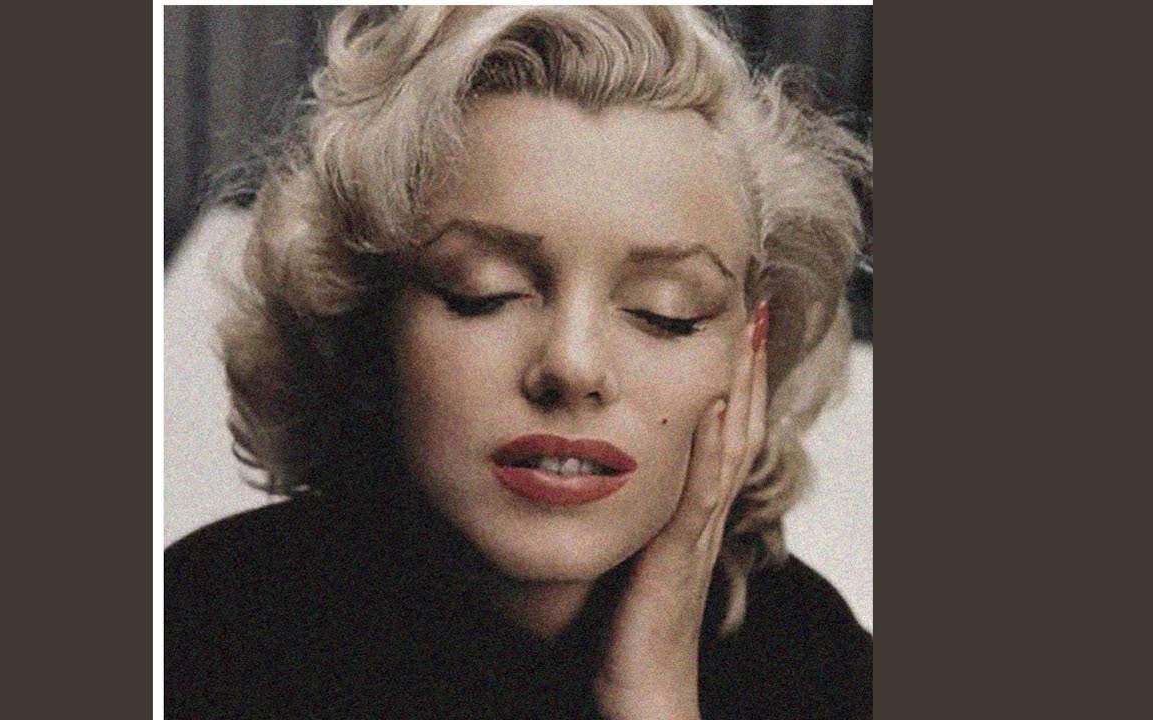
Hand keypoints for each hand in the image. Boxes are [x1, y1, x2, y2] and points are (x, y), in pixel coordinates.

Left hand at [593, 307, 768, 719]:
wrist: (642, 691)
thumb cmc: (627, 630)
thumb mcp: (628, 552)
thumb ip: (625, 511)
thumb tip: (596, 468)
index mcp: (691, 510)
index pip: (721, 430)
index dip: (733, 378)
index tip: (736, 325)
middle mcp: (704, 513)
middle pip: (737, 425)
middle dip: (746, 366)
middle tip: (755, 307)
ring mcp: (697, 531)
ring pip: (729, 446)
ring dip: (739, 386)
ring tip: (746, 332)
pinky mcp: (678, 552)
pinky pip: (701, 490)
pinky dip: (713, 444)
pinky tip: (714, 403)